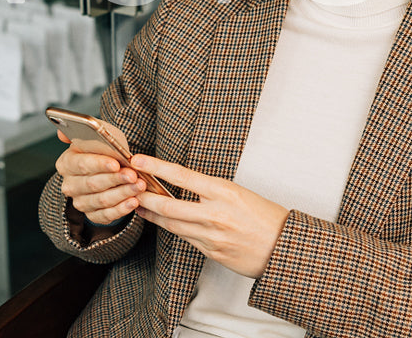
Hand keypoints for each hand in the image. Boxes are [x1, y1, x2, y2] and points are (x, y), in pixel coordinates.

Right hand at [55, 129, 145, 225]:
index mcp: (66, 163)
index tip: (116, 163)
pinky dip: (122, 209)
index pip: (80, 164)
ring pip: (101, 200)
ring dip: (122, 193)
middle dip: (115, 179)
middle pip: (92, 184)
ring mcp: (80, 202)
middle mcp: (69, 185)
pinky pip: (106, 215)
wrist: (110, 168)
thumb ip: (84, 130)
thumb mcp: (98, 135)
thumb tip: (62, 132)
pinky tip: (134, 201)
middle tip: (133, 175)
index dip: (99, 164)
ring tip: (139, 186)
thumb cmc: (105, 150)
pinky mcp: (92, 215)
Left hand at [131, 154, 288, 278]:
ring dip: (152, 215)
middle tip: (128, 188)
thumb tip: (185, 186)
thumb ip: (211, 191)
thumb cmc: (266, 217)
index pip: (182, 176)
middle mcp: (215, 214)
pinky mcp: (211, 253)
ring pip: (171, 225)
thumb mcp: (240, 193)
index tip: (138, 159)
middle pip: (167, 206)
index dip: (156, 167)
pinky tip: (162, 223)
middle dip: (144, 197)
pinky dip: (171, 229)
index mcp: (224, 192)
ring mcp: (211, 236)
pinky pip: (185, 239)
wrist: (284, 248)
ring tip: (138, 205)